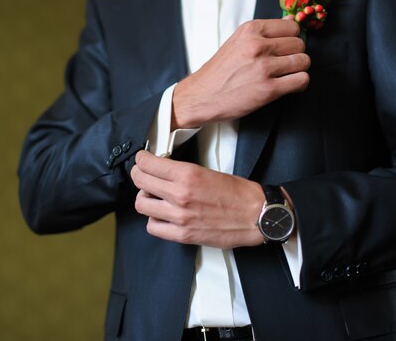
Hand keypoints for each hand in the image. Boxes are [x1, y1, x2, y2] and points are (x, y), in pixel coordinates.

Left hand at [130, 151, 264, 248]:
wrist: (256, 216)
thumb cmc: (238, 193)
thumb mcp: (207, 171)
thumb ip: (182, 171)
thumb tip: (162, 169)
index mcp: (187, 175)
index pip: (148, 164)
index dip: (141, 160)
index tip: (142, 160)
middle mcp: (180, 195)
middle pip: (140, 181)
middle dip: (139, 175)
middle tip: (143, 175)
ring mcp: (179, 216)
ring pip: (142, 204)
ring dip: (145, 198)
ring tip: (154, 197)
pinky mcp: (182, 235)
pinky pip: (152, 227)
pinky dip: (154, 220)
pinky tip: (163, 215)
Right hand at [172, 19, 309, 128]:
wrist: (200, 96)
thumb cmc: (218, 72)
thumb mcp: (237, 42)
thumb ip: (263, 34)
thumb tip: (290, 22)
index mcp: (250, 30)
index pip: (291, 26)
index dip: (291, 37)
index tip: (286, 46)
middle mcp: (258, 46)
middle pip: (299, 44)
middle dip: (295, 54)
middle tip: (284, 63)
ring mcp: (264, 68)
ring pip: (304, 61)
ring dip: (298, 69)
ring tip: (286, 75)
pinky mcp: (268, 89)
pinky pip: (301, 80)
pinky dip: (299, 83)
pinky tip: (289, 85)